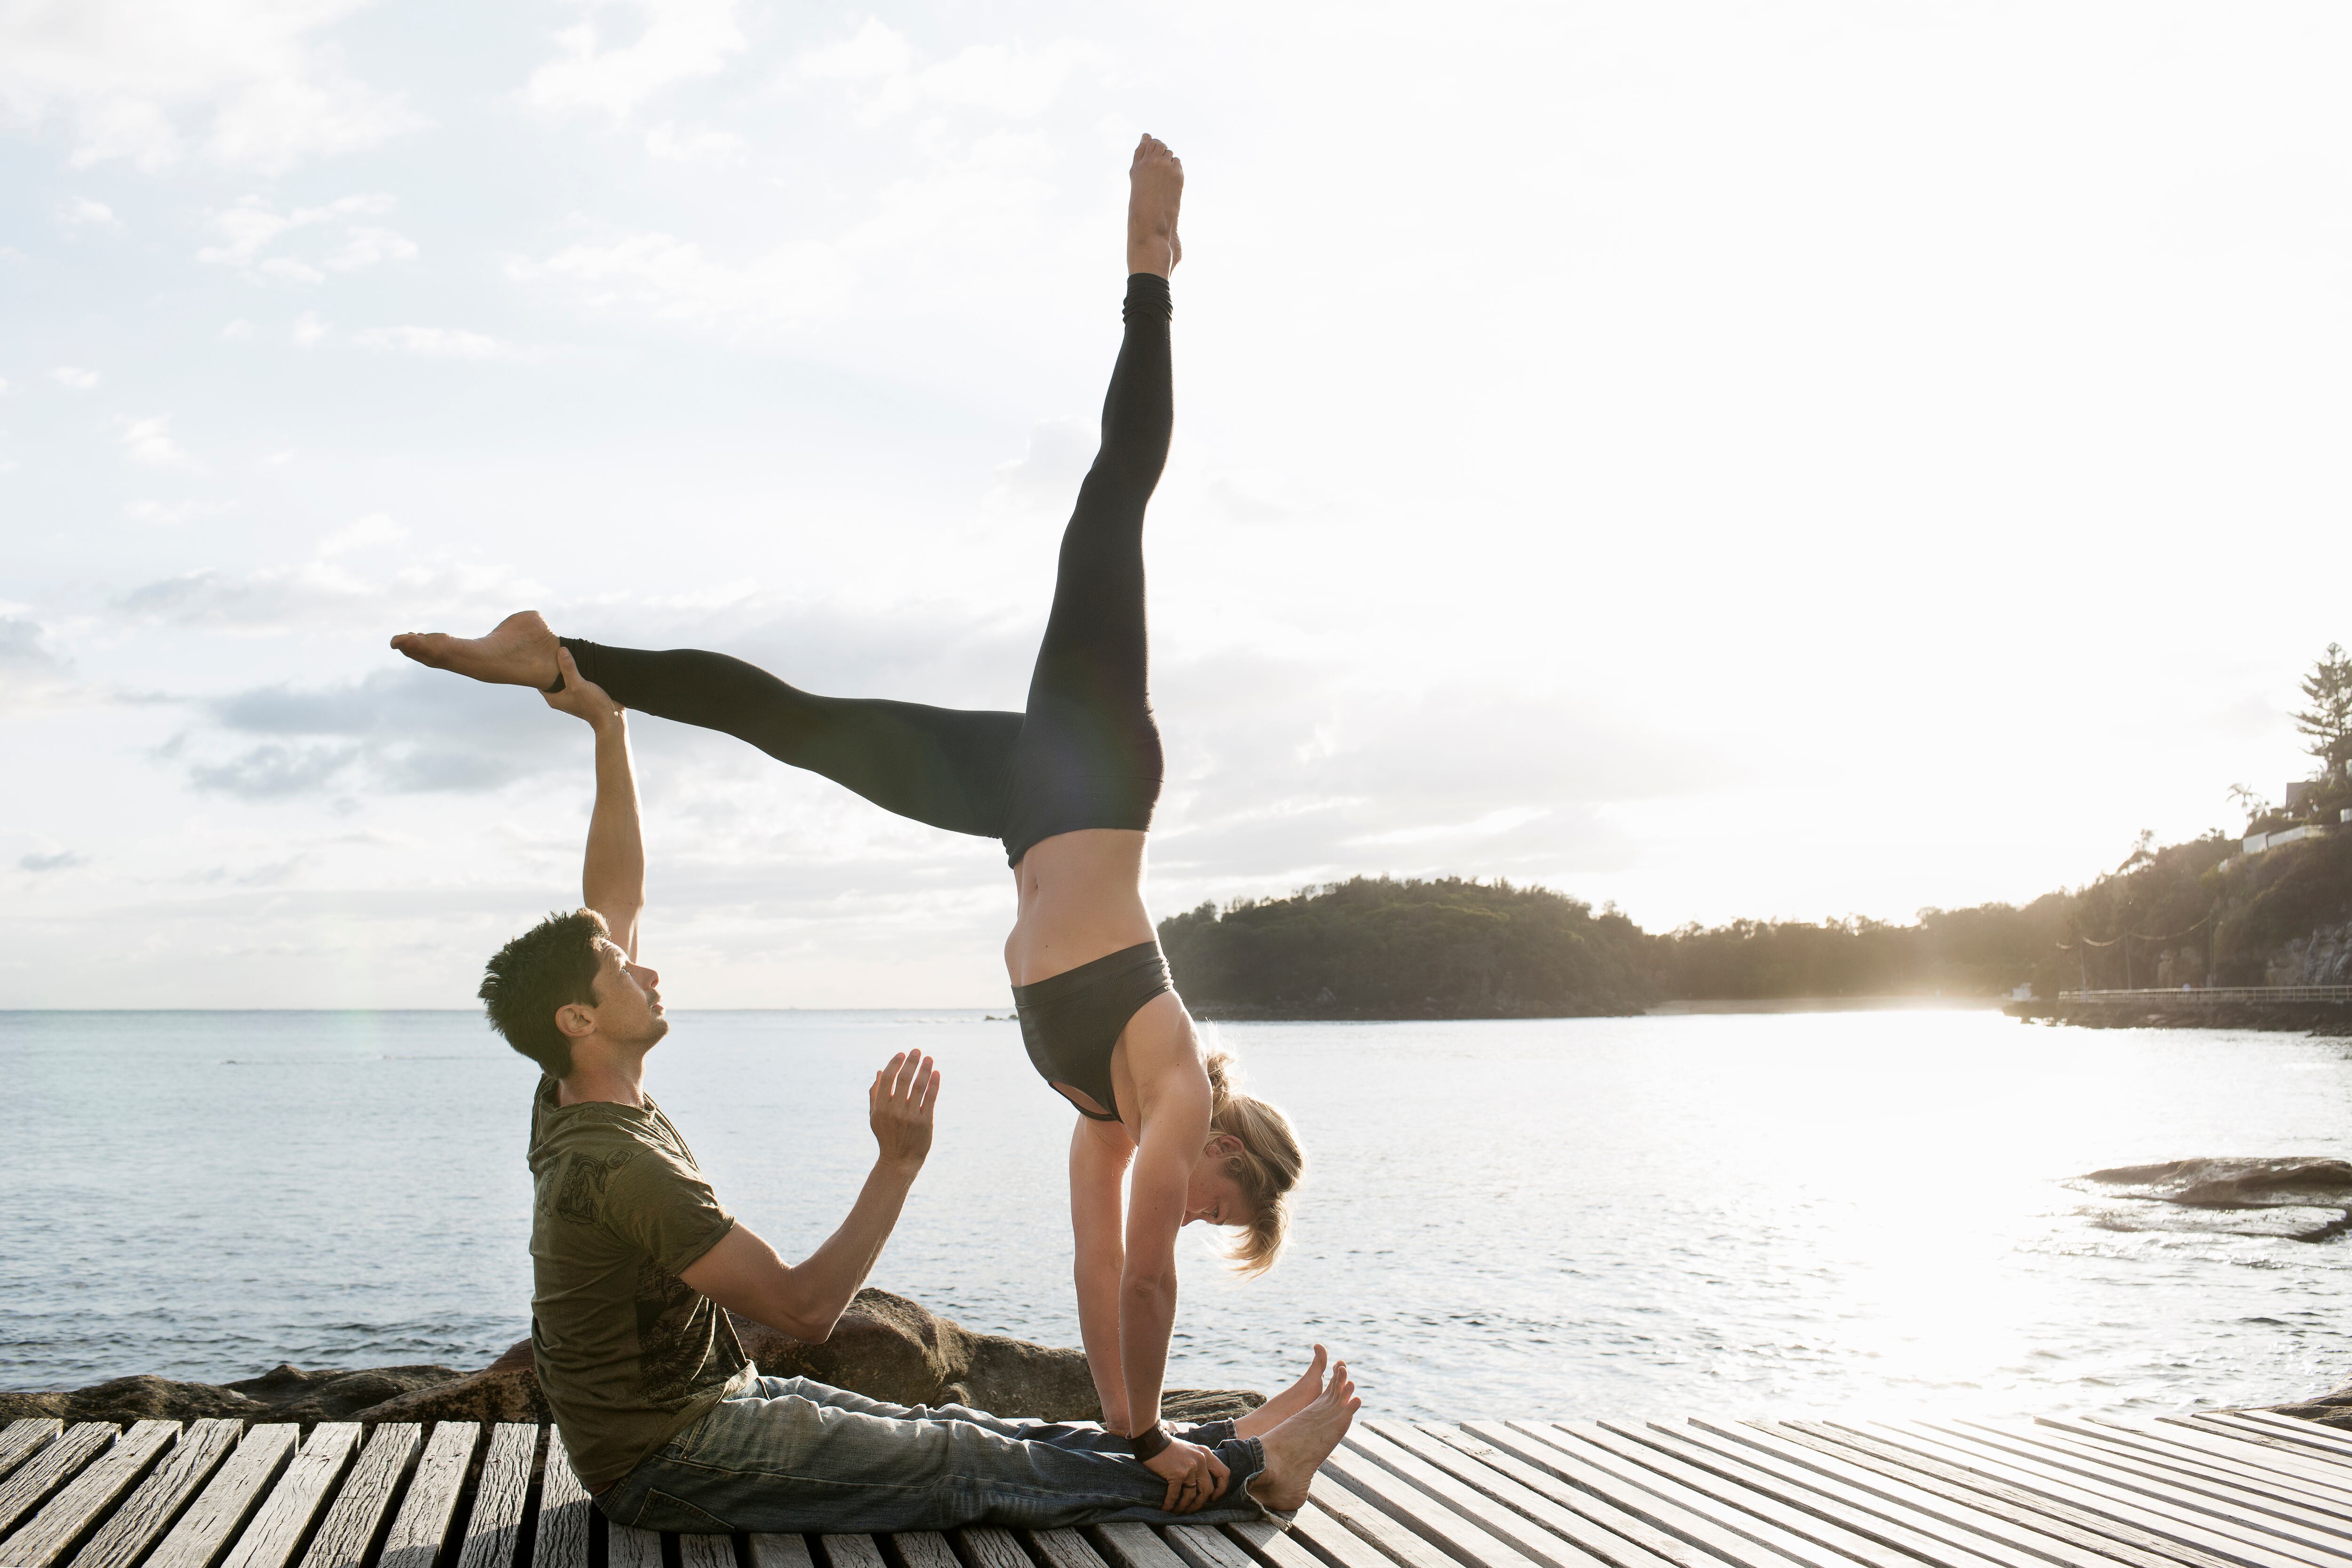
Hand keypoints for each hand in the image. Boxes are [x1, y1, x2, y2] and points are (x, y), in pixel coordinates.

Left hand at [541, 647, 622, 729]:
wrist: (611, 718)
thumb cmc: (593, 705)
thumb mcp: (578, 685)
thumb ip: (568, 668)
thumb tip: (561, 650)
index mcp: (554, 698)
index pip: (540, 680)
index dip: (540, 667)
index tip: (543, 654)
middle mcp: (560, 697)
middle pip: (552, 677)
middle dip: (554, 665)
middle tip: (554, 650)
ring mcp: (571, 695)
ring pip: (564, 677)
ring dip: (566, 667)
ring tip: (567, 652)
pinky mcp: (582, 693)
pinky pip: (575, 679)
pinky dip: (576, 671)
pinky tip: (580, 661)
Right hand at [869, 1052, 937, 1172]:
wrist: (899, 1160)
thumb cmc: (886, 1135)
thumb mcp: (875, 1117)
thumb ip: (875, 1094)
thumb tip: (881, 1071)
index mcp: (880, 1108)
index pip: (888, 1079)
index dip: (895, 1064)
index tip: (902, 1053)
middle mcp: (894, 1111)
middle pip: (904, 1080)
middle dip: (911, 1063)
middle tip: (917, 1050)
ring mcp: (910, 1117)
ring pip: (919, 1087)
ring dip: (925, 1070)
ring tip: (929, 1058)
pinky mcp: (924, 1122)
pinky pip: (930, 1099)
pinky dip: (934, 1084)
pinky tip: (937, 1073)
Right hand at [1142, 1437, 1227, 1513]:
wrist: (1153, 1441)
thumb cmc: (1169, 1447)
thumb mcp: (1191, 1450)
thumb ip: (1200, 1462)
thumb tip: (1202, 1482)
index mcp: (1206, 1454)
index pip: (1224, 1473)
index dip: (1221, 1488)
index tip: (1214, 1497)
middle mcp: (1201, 1461)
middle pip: (1207, 1489)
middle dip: (1199, 1503)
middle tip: (1192, 1509)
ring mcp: (1190, 1468)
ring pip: (1191, 1495)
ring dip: (1185, 1506)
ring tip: (1178, 1511)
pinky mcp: (1177, 1474)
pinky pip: (1175, 1495)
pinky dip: (1170, 1504)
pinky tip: (1166, 1508)